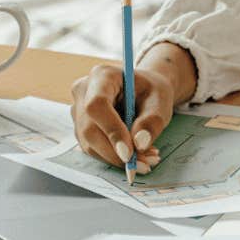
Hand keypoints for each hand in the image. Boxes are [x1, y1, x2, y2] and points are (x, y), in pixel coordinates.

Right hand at [69, 51, 186, 173]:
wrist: (144, 90)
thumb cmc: (151, 91)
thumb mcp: (160, 100)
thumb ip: (152, 121)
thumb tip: (139, 144)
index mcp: (102, 76)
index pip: (97, 105)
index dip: (111, 130)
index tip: (129, 153)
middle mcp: (83, 92)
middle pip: (89, 129)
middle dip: (116, 153)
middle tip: (145, 164)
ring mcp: (78, 111)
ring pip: (89, 144)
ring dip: (117, 159)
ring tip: (146, 159)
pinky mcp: (81, 129)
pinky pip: (93, 149)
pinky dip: (114, 158)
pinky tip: (136, 156)